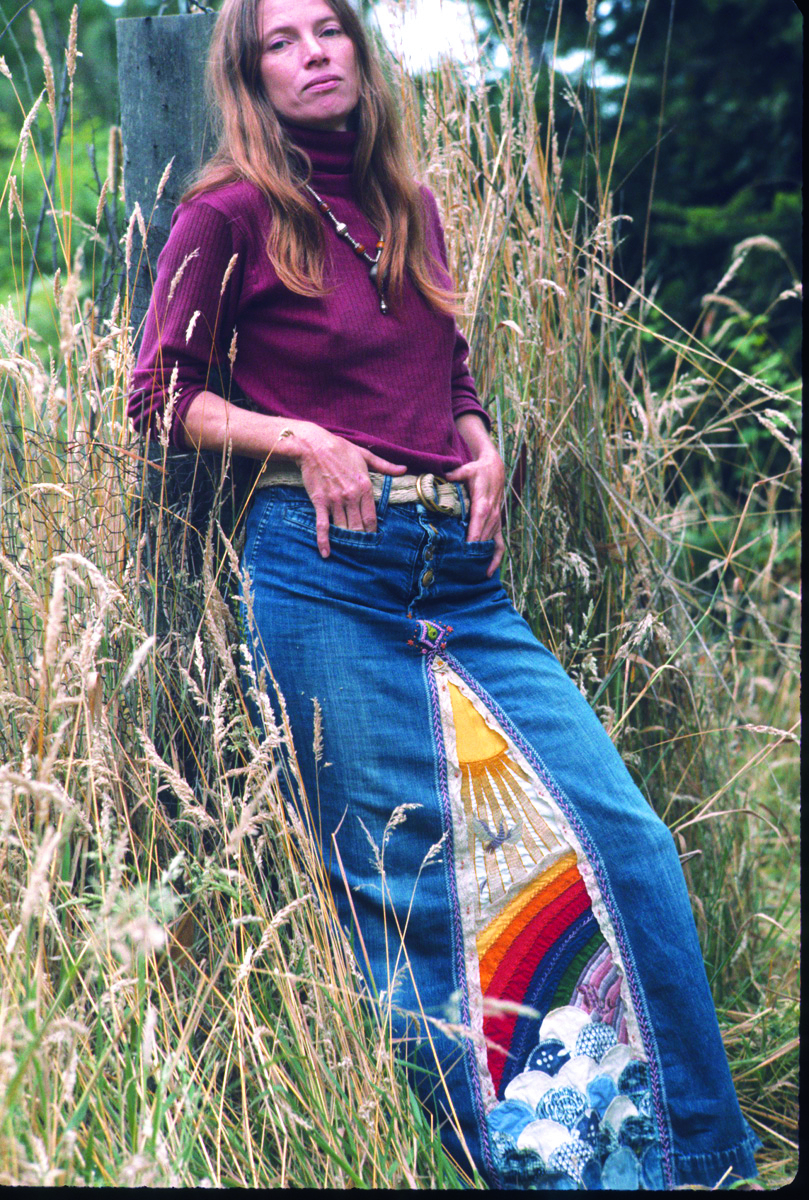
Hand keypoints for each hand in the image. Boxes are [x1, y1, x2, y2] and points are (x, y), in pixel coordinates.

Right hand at [295, 424, 406, 557]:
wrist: (314, 445)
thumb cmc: (340, 449)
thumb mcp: (366, 455)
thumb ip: (385, 466)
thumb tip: (404, 469)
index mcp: (364, 486)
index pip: (372, 517)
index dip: (372, 530)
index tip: (373, 539)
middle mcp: (351, 496)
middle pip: (358, 527)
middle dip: (361, 539)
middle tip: (362, 551)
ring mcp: (335, 501)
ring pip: (343, 528)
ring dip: (346, 542)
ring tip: (349, 553)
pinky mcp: (320, 502)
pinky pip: (322, 525)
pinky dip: (324, 541)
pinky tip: (326, 553)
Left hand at [445, 441, 505, 576]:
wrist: (495, 469)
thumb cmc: (478, 470)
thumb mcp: (466, 469)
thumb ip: (454, 474)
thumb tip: (442, 476)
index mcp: (483, 504)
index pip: (478, 523)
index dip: (472, 538)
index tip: (464, 551)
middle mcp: (491, 515)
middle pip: (483, 538)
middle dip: (472, 553)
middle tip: (459, 568)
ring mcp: (496, 521)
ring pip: (490, 543)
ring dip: (481, 558)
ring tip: (469, 573)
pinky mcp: (497, 524)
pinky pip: (500, 544)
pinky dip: (496, 558)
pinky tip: (488, 571)